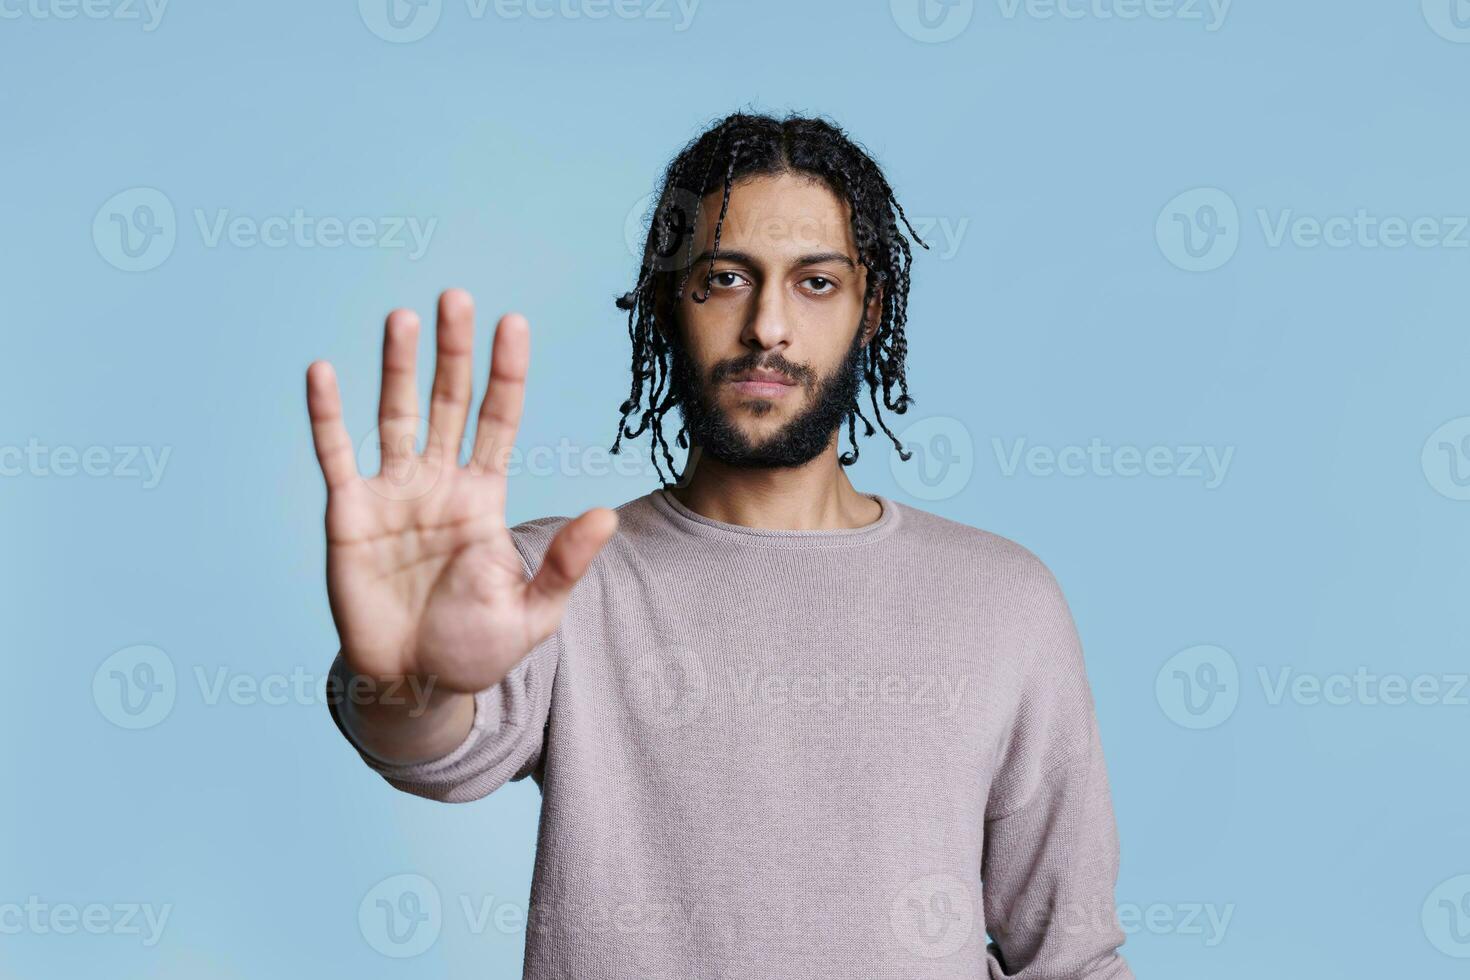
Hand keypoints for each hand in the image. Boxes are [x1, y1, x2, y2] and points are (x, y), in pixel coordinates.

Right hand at [306, 289, 617, 695]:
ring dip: (397, 367)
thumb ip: (564, 563)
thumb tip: (606, 516)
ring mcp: (393, 494)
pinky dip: (328, 415)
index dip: (505, 373)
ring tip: (402, 317)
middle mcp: (439, 483)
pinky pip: (336, 455)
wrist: (412, 683)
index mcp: (484, 497)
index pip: (499, 419)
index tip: (514, 322)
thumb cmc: (475, 649)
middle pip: (448, 402)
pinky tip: (324, 372)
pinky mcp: (349, 514)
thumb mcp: (533, 612)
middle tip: (456, 297)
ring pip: (396, 415)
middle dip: (454, 351)